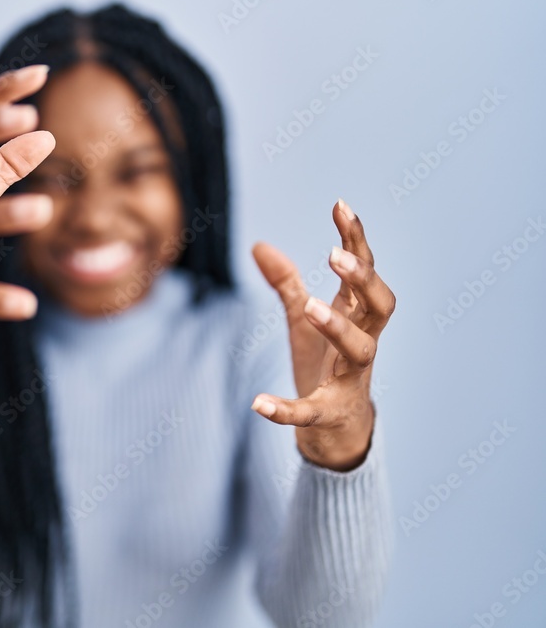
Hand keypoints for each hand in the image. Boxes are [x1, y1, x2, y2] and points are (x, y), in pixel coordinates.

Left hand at [250, 199, 395, 471]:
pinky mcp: (331, 413)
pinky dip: (286, 409)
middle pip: (380, 305)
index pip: (364, 272)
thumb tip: (259, 244)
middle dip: (362, 279)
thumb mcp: (304, 320)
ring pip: (360, 350)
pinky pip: (311, 411)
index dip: (356, 239)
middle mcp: (363, 343)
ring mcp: (351, 379)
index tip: (341, 205)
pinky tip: (258, 403)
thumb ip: (287, 284)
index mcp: (357, 317)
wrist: (336, 431)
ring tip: (311, 307)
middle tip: (334, 256)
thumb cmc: (326, 365)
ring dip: (338, 327)